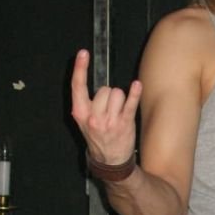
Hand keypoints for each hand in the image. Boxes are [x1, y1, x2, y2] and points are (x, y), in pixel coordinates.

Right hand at [70, 49, 142, 164]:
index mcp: (81, 114)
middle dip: (108, 95)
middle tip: (108, 109)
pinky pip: (130, 102)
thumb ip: (84, 102)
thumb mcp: (83, 121)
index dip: (79, 68)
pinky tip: (137, 85)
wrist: (110, 161)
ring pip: (117, 93)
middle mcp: (94, 117)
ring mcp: (110, 121)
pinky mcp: (125, 123)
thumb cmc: (97, 137)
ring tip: (118, 112)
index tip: (83, 53)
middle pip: (104, 89)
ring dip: (120, 99)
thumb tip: (86, 78)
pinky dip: (135, 92)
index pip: (77, 86)